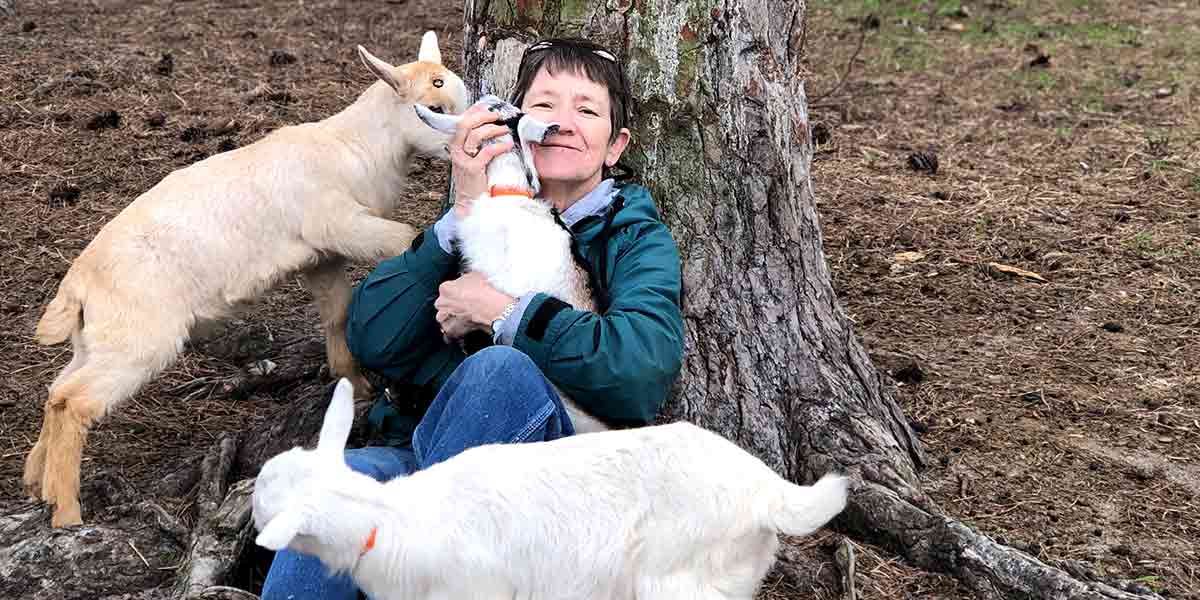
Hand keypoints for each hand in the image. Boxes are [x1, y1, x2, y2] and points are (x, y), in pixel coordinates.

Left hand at [434, 272, 514, 340]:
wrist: (494, 309)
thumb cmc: (486, 292)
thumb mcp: (475, 275)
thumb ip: (465, 279)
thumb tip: (466, 280)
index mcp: (445, 288)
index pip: (447, 289)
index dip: (456, 292)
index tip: (464, 294)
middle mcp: (441, 303)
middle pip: (443, 304)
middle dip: (451, 306)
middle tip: (464, 306)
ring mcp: (445, 318)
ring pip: (443, 319)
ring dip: (451, 319)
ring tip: (463, 319)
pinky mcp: (451, 331)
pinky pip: (448, 335)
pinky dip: (454, 334)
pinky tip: (461, 331)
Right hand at [449, 105, 514, 219]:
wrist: (468, 202)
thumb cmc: (472, 181)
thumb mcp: (471, 159)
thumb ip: (477, 146)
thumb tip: (491, 130)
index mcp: (455, 146)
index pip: (462, 121)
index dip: (475, 111)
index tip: (488, 107)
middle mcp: (456, 151)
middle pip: (466, 124)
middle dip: (483, 116)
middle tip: (497, 116)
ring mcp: (463, 160)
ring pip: (476, 135)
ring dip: (493, 129)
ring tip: (505, 130)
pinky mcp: (472, 169)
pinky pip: (487, 152)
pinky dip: (499, 146)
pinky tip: (507, 145)